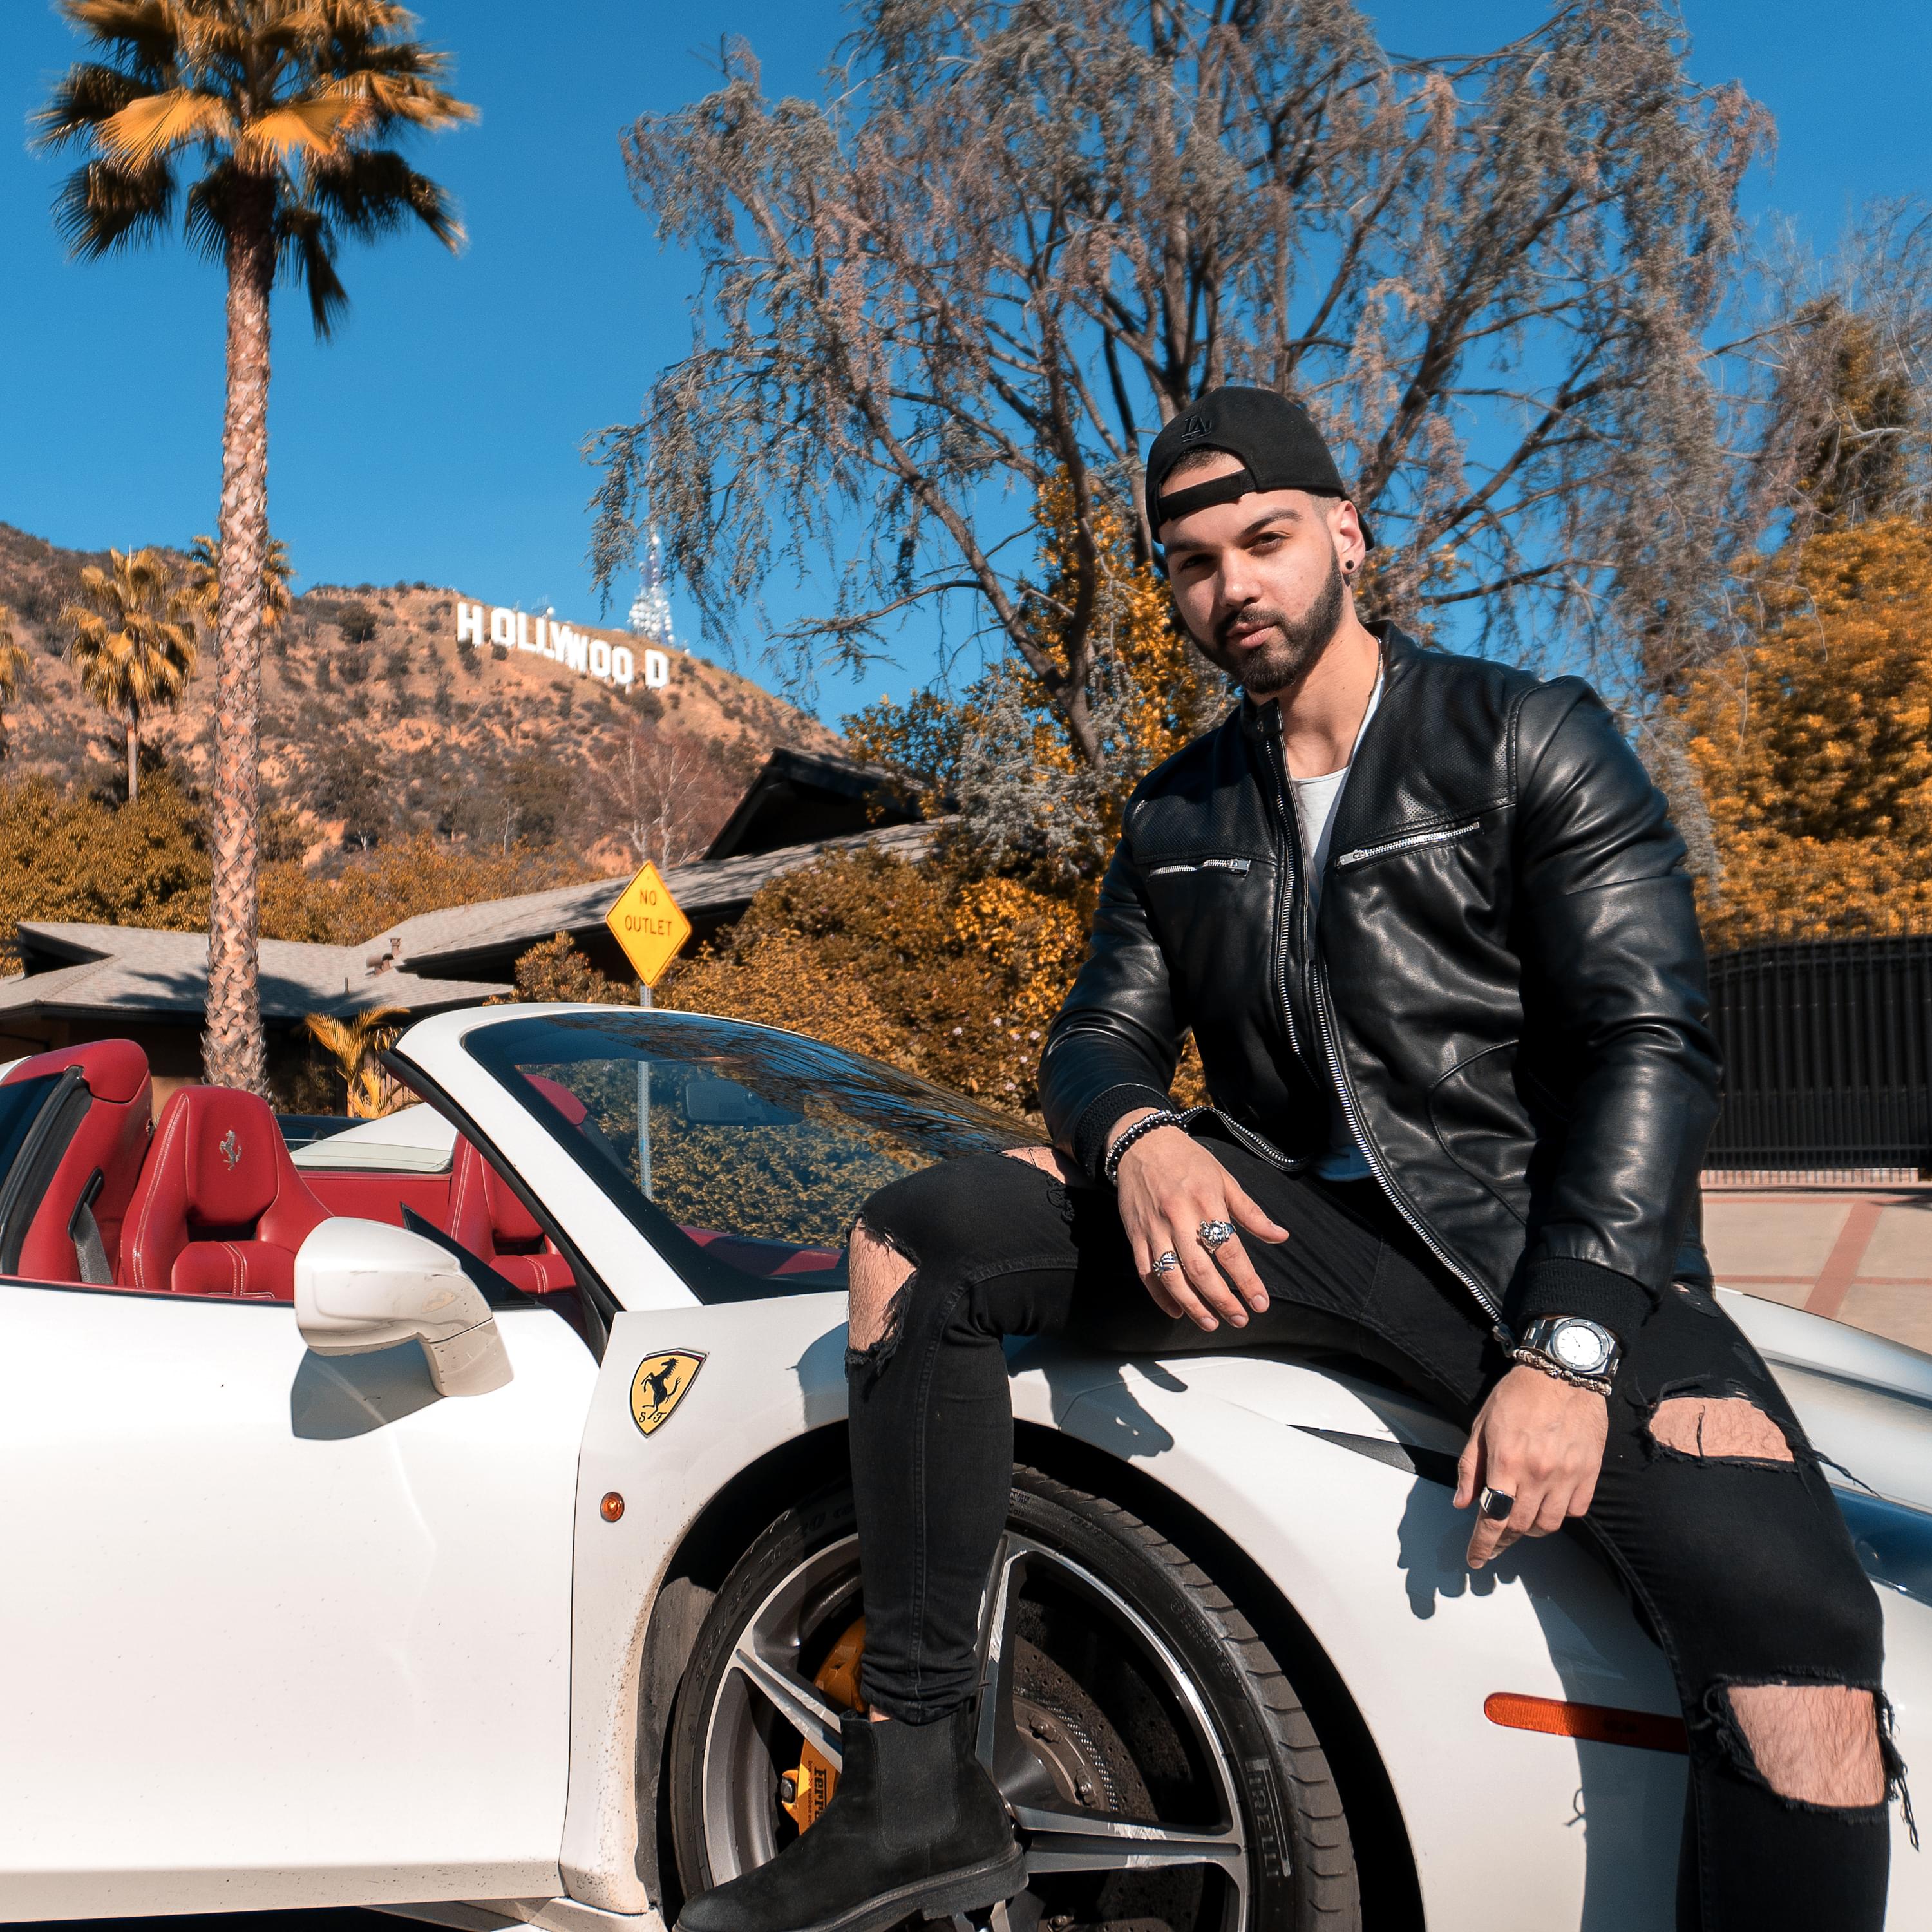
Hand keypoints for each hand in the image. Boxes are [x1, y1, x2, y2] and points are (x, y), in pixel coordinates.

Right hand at [1108, 1108, 1288, 1330]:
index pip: (1230, 1250)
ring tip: (1211, 1323)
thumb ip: (1250, 1212)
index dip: (1247, 1280)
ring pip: (1172, 1276)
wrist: (1141, 1143)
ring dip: (1193, 1305)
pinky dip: (1160, 1295)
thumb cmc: (1188, 1160)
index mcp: (1206, 1202)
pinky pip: (1146, 1272)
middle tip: (1239, 1319)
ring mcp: (1154, 1228)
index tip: (1260, 1303)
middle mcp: (1179, 1217)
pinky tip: (1176, 1311)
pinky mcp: (1135, 1234)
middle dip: (1222, 1300)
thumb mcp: (1224, 1178)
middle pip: (1201, 1270)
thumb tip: (1280, 1237)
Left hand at [1454, 1365, 1607, 1568]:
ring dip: (1532, 1529)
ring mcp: (1567, 1474)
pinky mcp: (1590, 1472)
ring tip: (1521, 1519)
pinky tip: (1550, 1503)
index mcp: (1507, 1461)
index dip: (1482, 1544)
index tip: (1476, 1559)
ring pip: (1549, 1524)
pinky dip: (1561, 1514)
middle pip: (1520, 1525)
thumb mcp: (1481, 1424)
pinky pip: (1577, 1510)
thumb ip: (1470, 1466)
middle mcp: (1538, 1473)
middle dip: (1503, 1539)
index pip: (1492, 1517)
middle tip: (1495, 1541)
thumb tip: (1462, 1502)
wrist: (1563, 1371)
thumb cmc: (1518, 1394)